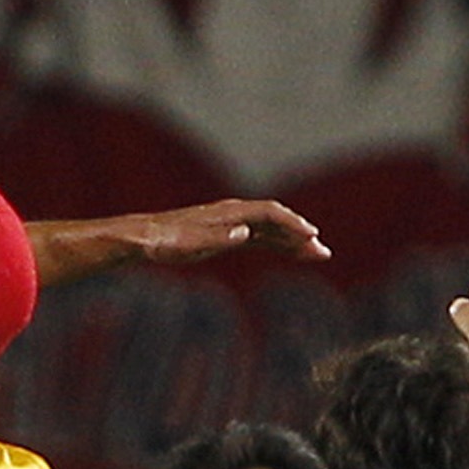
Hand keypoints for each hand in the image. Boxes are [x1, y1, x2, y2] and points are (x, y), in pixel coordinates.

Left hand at [137, 198, 329, 264]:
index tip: (311, 237)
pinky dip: (276, 245)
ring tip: (315, 255)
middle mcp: (234, 215)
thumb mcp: (190, 243)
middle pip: (276, 222)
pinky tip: (288, 253)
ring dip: (292, 242)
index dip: (292, 225)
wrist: (144, 238)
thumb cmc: (165, 241)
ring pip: (270, 231)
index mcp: (229, 213)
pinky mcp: (226, 235)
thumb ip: (219, 237)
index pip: (270, 214)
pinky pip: (258, 239)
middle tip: (323, 253)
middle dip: (300, 236)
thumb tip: (246, 234)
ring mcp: (231, 224)